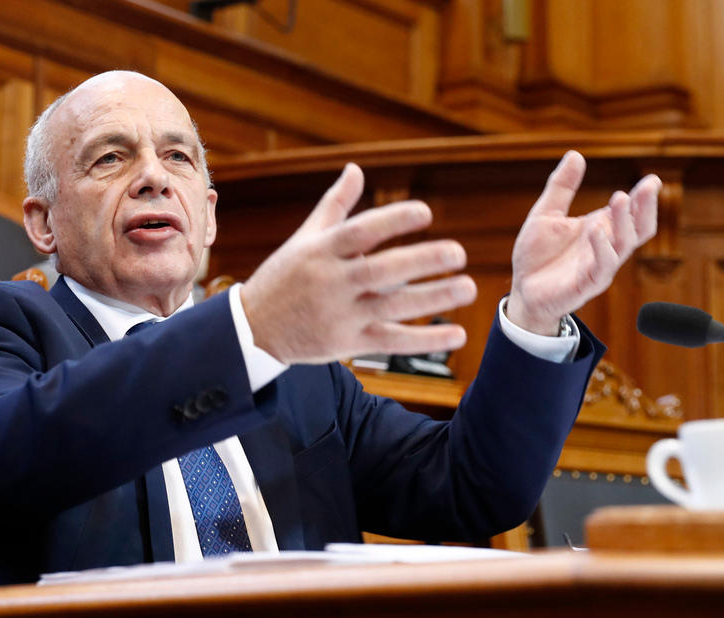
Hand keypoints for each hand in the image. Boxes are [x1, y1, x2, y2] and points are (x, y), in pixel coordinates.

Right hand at [241, 163, 476, 364]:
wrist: (253, 330)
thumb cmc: (284, 277)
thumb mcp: (304, 239)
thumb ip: (336, 205)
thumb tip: (356, 168)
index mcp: (321, 251)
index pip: (361, 231)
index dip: (393, 220)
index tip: (426, 212)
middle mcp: (331, 282)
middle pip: (380, 270)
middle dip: (421, 261)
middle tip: (459, 252)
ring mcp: (340, 315)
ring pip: (391, 306)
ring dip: (432, 298)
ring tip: (469, 287)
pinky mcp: (347, 343)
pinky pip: (391, 341)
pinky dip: (425, 340)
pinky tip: (457, 335)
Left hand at [507, 151, 661, 334]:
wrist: (522, 290)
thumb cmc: (537, 255)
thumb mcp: (545, 214)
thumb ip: (561, 187)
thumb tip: (576, 154)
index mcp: (601, 229)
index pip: (632, 212)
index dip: (644, 198)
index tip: (653, 180)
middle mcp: (606, 247)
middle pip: (639, 228)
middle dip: (646, 208)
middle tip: (649, 186)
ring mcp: (599, 267)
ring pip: (624, 245)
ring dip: (623, 222)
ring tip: (618, 199)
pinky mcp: (586, 285)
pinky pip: (602, 267)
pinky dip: (602, 247)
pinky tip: (595, 230)